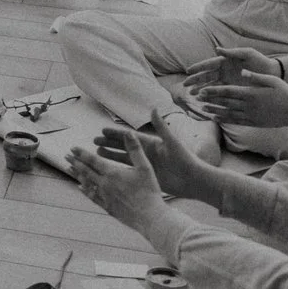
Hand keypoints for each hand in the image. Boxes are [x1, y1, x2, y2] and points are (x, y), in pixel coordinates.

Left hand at [64, 125, 171, 228]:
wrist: (149, 217)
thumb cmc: (149, 191)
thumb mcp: (145, 167)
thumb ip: (135, 149)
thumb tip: (129, 132)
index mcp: (112, 173)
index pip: (93, 160)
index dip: (82, 153)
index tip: (72, 148)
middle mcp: (105, 184)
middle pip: (86, 171)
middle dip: (75, 162)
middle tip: (66, 156)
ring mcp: (104, 197)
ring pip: (87, 183)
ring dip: (77, 175)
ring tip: (69, 168)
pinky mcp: (107, 207)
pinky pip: (92, 197)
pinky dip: (85, 190)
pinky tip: (80, 187)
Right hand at [86, 112, 218, 204]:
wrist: (194, 180)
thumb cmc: (185, 159)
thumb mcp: (171, 141)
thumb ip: (161, 126)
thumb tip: (153, 108)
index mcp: (151, 143)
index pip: (129, 137)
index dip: (115, 133)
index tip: (102, 130)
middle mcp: (146, 153)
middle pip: (123, 146)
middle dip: (108, 143)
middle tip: (93, 141)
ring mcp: (146, 165)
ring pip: (123, 159)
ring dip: (110, 156)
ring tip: (96, 153)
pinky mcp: (147, 176)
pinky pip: (129, 171)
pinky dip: (118, 169)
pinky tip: (108, 170)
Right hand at [180, 45, 283, 92]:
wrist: (271, 74)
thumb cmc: (260, 62)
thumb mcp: (247, 54)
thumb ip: (233, 52)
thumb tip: (217, 49)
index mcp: (225, 61)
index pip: (209, 64)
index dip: (198, 68)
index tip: (188, 71)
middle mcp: (224, 71)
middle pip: (206, 76)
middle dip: (195, 81)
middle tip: (186, 86)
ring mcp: (227, 81)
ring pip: (210, 86)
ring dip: (201, 90)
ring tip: (193, 95)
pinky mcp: (232, 90)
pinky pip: (219, 93)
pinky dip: (211, 97)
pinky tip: (204, 101)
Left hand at [193, 69, 287, 130]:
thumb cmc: (285, 92)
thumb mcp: (271, 81)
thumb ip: (255, 77)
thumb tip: (242, 72)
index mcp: (252, 93)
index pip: (228, 92)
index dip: (214, 92)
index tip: (203, 90)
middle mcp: (249, 106)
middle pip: (225, 103)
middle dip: (210, 100)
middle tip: (197, 98)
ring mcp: (251, 115)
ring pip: (228, 113)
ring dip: (214, 111)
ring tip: (203, 109)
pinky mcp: (254, 122)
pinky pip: (236, 121)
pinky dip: (225, 120)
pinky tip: (216, 118)